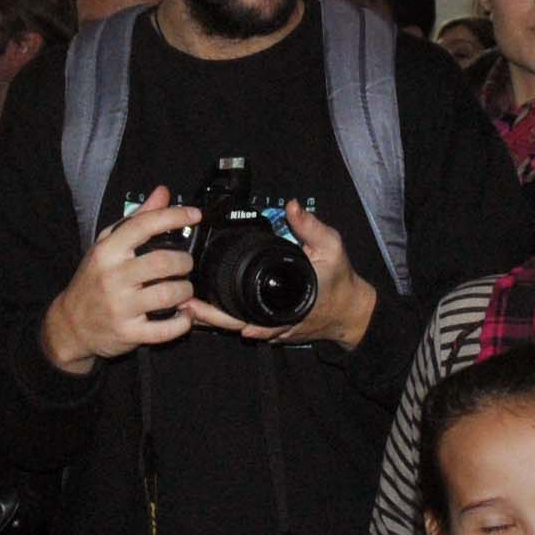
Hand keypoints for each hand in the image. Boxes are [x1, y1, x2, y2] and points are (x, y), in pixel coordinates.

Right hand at [41, 189, 201, 371]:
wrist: (70, 324)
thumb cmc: (94, 280)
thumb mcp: (108, 246)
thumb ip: (137, 219)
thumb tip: (162, 193)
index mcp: (108, 251)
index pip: (144, 225)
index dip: (174, 216)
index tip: (195, 215)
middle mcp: (112, 277)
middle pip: (163, 262)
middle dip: (184, 262)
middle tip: (185, 265)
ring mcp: (120, 307)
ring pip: (169, 294)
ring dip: (186, 291)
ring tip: (183, 289)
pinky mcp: (128, 333)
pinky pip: (166, 329)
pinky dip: (182, 322)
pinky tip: (182, 315)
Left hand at [188, 199, 376, 351]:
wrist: (351, 310)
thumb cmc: (340, 280)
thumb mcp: (331, 248)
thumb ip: (311, 227)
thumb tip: (292, 206)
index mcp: (285, 304)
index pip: (247, 312)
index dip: (221, 312)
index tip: (200, 303)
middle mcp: (276, 321)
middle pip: (234, 325)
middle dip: (208, 317)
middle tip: (184, 304)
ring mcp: (273, 328)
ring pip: (237, 328)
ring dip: (212, 320)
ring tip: (186, 308)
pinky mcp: (273, 328)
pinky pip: (246, 326)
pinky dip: (226, 320)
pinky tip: (205, 312)